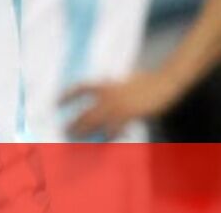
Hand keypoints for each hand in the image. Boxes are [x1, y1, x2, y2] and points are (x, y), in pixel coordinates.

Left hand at [63, 71, 182, 139]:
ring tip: (76, 138)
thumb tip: (109, 84)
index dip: (68, 95)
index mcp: (108, 84)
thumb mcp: (128, 79)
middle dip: (74, 122)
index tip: (56, 102)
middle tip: (64, 130)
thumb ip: (116, 84)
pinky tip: (103, 141)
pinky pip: (114, 129)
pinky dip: (108, 136)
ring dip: (85, 131)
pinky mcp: (130, 115)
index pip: (82, 88)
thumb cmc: (148, 80)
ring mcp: (119, 106)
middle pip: (86, 111)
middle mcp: (110, 95)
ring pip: (96, 122)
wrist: (164, 82)